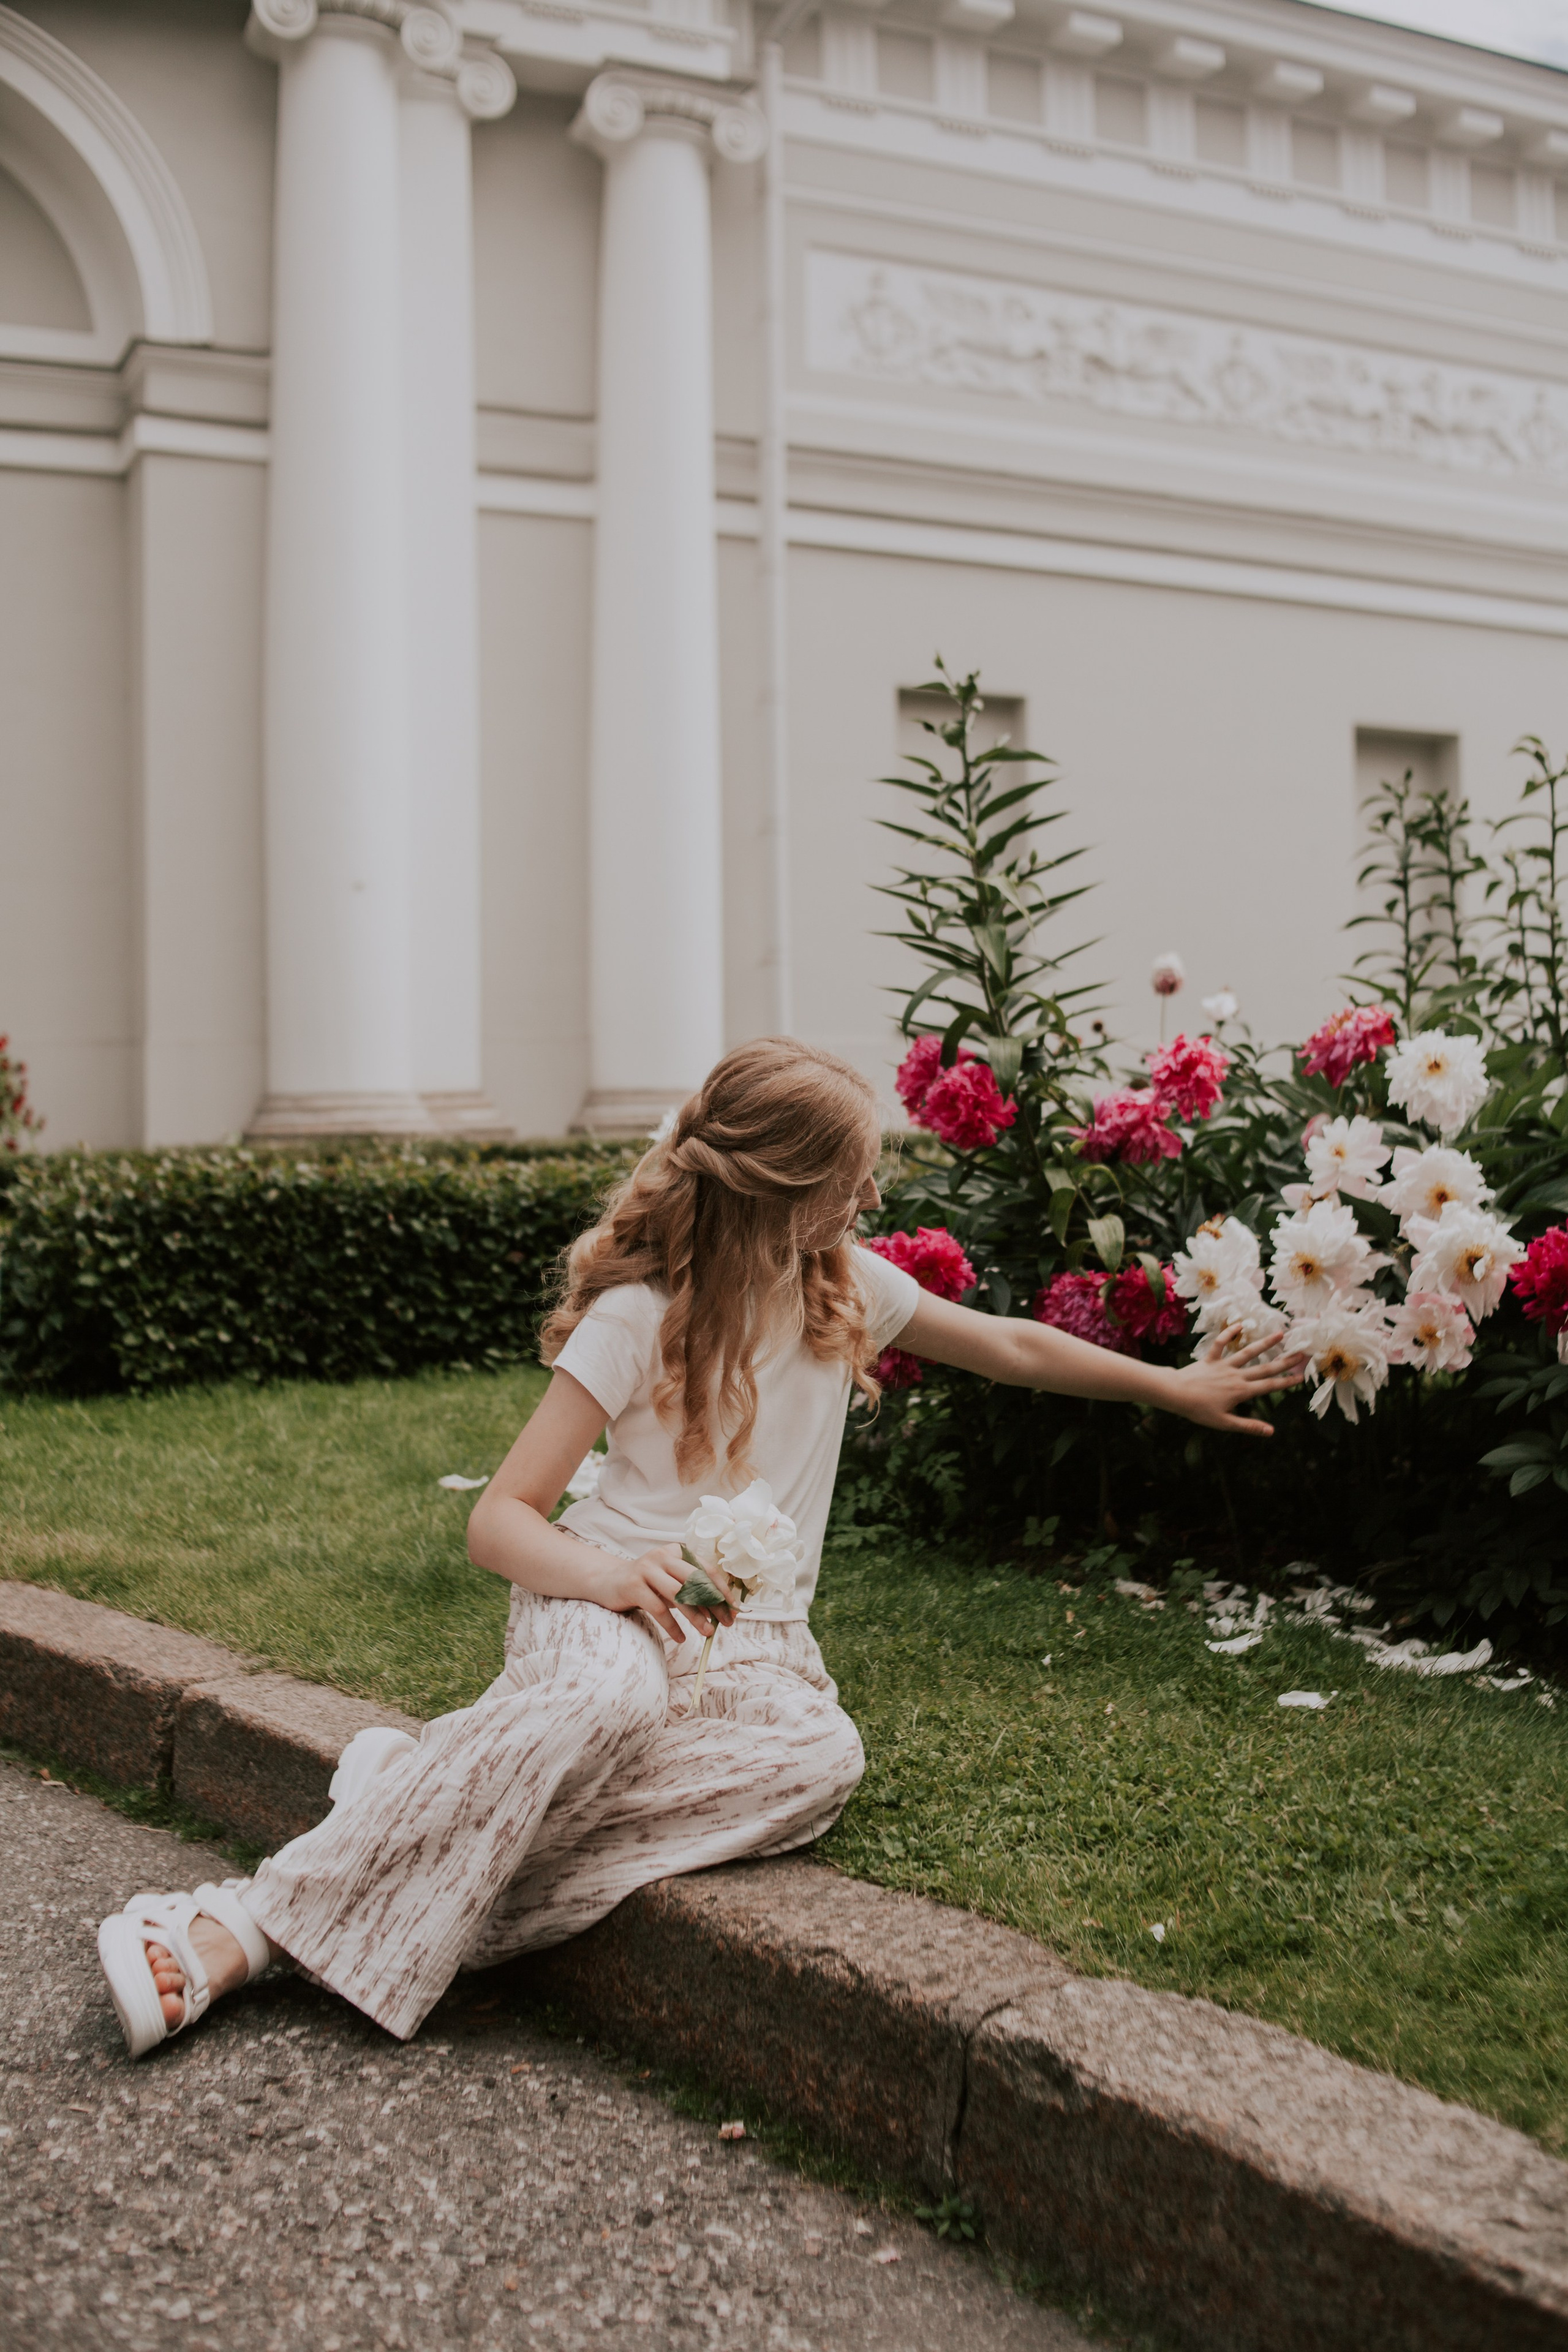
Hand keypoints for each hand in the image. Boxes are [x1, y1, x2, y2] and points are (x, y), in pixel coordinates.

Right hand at [601, 1544, 737, 1642]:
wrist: (608, 1582)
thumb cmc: (648, 1585)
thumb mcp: (672, 1583)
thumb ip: (694, 1592)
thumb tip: (723, 1610)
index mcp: (677, 1552)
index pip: (705, 1569)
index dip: (721, 1589)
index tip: (734, 1608)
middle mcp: (662, 1556)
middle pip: (694, 1581)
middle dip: (713, 1603)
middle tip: (726, 1622)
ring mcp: (646, 1569)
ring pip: (678, 1594)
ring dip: (695, 1616)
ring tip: (708, 1632)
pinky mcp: (633, 1585)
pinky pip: (658, 1608)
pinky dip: (672, 1625)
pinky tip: (681, 1638)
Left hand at [1163, 1328, 1304, 1436]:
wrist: (1176, 1394)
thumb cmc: (1199, 1411)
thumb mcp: (1224, 1423)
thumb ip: (1248, 1426)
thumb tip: (1271, 1431)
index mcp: (1241, 1391)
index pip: (1269, 1386)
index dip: (1286, 1382)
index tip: (1301, 1376)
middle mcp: (1236, 1375)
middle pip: (1265, 1367)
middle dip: (1285, 1361)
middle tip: (1301, 1353)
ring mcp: (1224, 1365)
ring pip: (1248, 1352)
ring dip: (1264, 1343)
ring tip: (1280, 1334)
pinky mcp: (1211, 1359)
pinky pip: (1221, 1343)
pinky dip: (1229, 1333)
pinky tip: (1240, 1324)